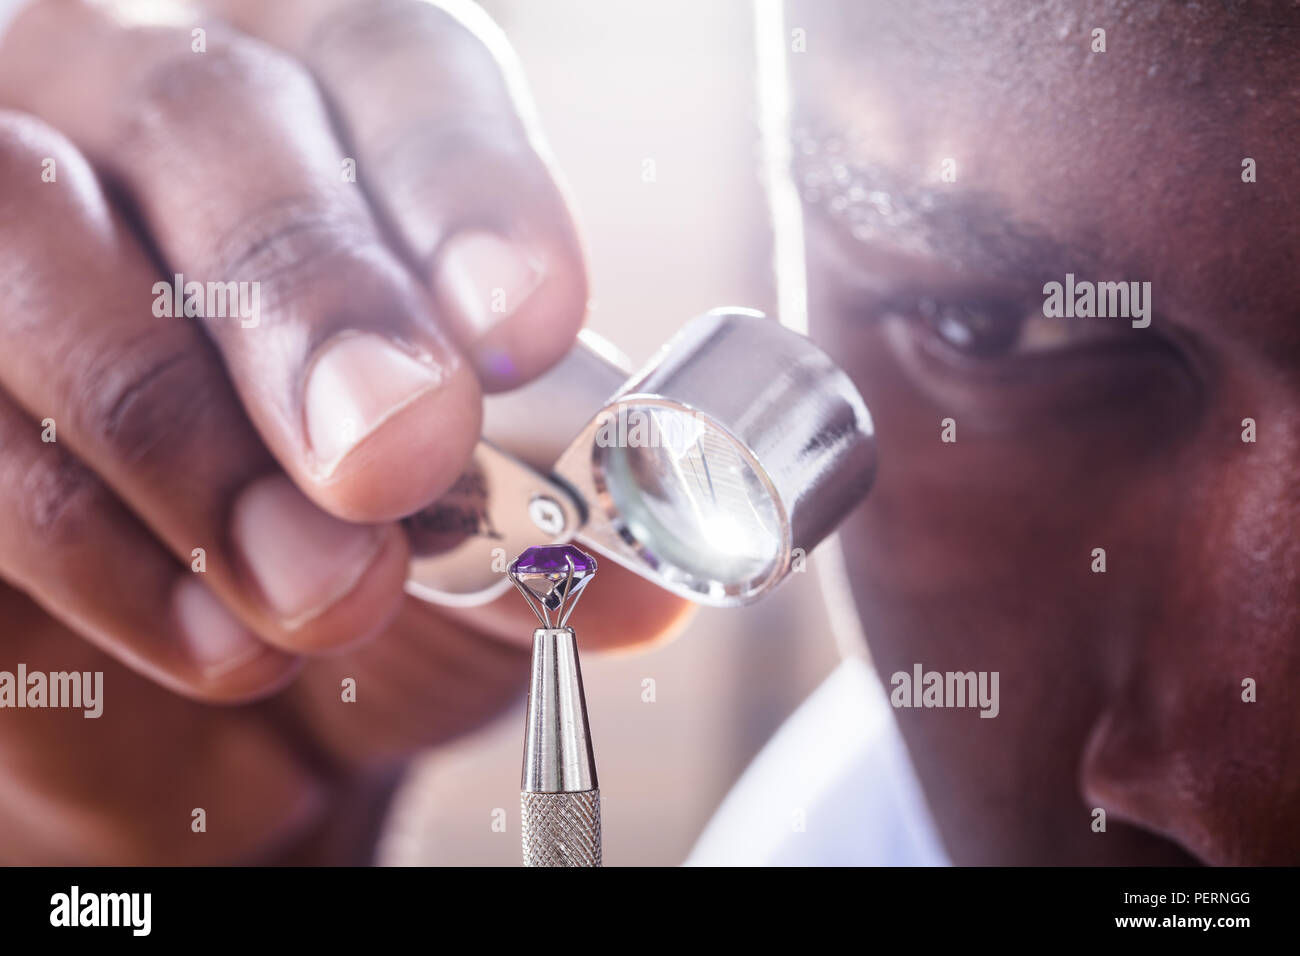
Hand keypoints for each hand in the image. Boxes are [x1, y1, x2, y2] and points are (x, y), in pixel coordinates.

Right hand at [0, 0, 688, 862]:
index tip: (527, 321)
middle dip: (312, 304)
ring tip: (318, 588)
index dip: (466, 191)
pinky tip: (218, 635)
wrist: (197, 619)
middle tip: (394, 458)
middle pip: (207, 122)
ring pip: (40, 242)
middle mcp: (145, 102)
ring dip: (192, 441)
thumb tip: (638, 583)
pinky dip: (96, 542)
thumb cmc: (343, 512)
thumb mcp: (473, 499)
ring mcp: (8, 206)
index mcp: (327, 96)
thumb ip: (549, 512)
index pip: (397, 69)